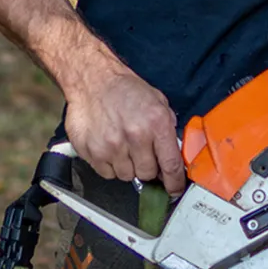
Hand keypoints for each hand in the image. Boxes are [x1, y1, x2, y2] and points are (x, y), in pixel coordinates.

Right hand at [63, 64, 186, 195]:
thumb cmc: (125, 89)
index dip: (175, 182)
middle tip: (140, 150)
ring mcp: (112, 146)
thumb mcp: (157, 101)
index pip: (171, 165)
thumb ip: (167, 128)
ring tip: (122, 144)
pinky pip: (107, 174)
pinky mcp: (93, 152)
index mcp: (156, 123)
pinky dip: (110, 165)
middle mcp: (135, 136)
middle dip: (147, 166)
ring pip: (127, 176)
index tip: (174, 189)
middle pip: (148, 174)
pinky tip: (109, 145)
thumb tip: (174, 154)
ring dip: (127, 165)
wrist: (93, 80)